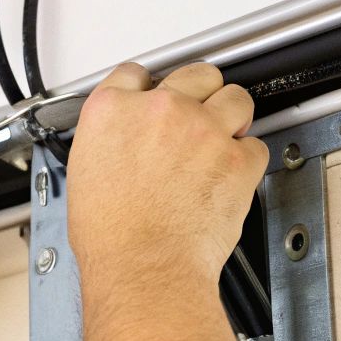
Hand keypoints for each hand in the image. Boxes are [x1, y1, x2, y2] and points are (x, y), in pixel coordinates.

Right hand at [67, 62, 266, 284]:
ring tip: (223, 140)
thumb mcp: (86, 172)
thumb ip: (112, 139)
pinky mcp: (236, 158)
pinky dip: (247, 160)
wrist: (144, 267)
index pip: (136, 73)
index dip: (150, 88)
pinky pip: (255, 145)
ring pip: (235, 98)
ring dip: (232, 117)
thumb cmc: (112, 236)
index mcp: (113, 110)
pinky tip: (232, 176)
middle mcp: (160, 110)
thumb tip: (127, 139)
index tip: (157, 100)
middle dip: (201, 94)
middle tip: (199, 119)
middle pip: (195, 75)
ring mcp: (202, 130)